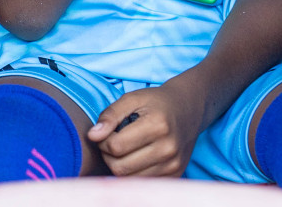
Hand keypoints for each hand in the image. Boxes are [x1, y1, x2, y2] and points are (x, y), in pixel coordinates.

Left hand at [87, 78, 205, 176]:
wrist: (189, 109)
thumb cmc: (156, 103)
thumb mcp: (132, 99)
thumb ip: (110, 115)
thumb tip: (93, 136)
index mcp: (157, 125)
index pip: (116, 146)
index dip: (103, 140)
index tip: (107, 132)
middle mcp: (168, 148)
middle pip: (120, 168)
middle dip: (109, 156)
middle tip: (113, 142)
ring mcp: (173, 164)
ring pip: (129, 179)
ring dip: (120, 166)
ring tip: (125, 149)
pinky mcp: (175, 174)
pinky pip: (143, 183)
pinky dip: (133, 173)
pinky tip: (137, 157)